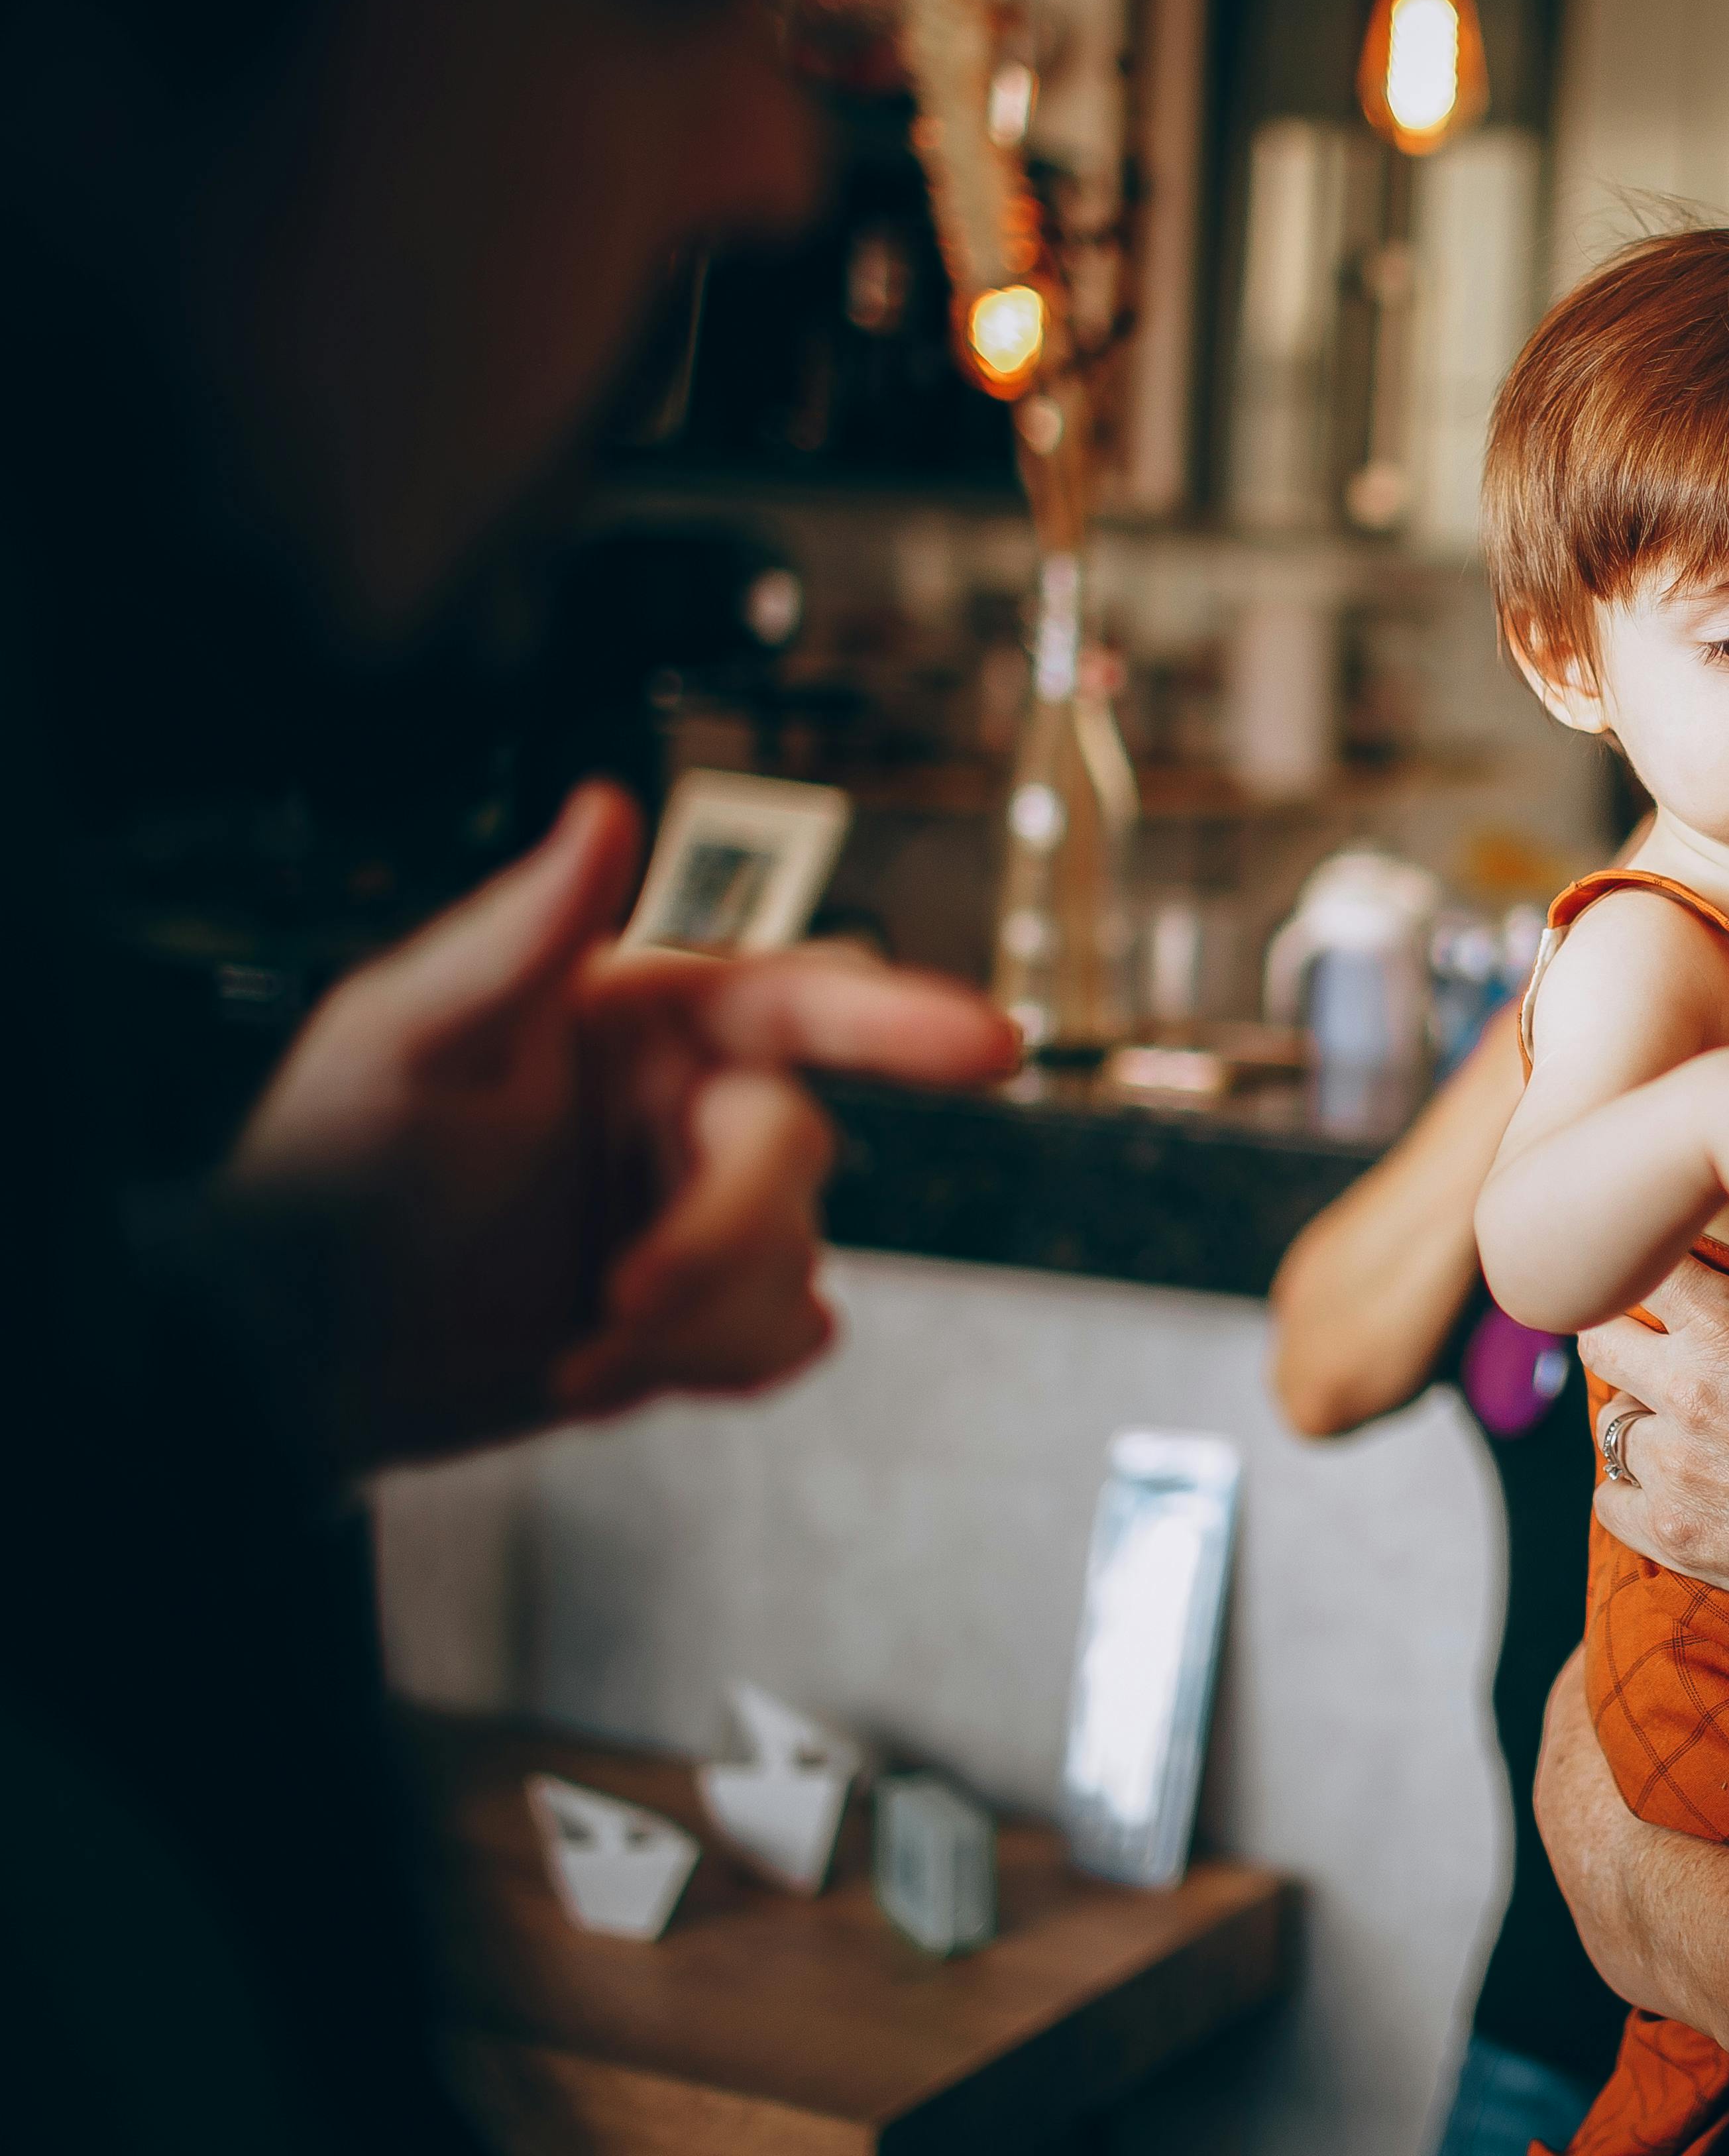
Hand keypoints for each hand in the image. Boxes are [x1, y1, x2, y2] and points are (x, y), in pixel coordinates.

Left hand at [226, 783, 1020, 1465]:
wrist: (294, 1350)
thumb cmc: (327, 1168)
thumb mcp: (405, 1034)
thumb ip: (519, 930)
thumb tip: (603, 807)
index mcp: (647, 1015)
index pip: (800, 996)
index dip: (903, 1016)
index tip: (991, 1046)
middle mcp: (693, 1102)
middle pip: (797, 1152)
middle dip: (717, 1234)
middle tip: (618, 1296)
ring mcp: (705, 1210)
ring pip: (794, 1260)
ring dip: (689, 1322)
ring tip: (576, 1347)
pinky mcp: (706, 1313)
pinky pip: (783, 1338)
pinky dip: (708, 1364)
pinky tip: (612, 1364)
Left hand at [1582, 1259, 1728, 1688]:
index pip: (1643, 1271)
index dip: (1662, 1270)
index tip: (1682, 1281)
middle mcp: (1686, 1391)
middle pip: (1599, 1339)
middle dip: (1628, 1333)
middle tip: (1666, 1345)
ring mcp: (1674, 1470)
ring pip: (1610, 1420)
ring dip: (1643, 1415)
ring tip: (1688, 1421)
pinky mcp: (1675, 1535)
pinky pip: (1609, 1498)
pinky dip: (1632, 1488)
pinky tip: (1677, 1480)